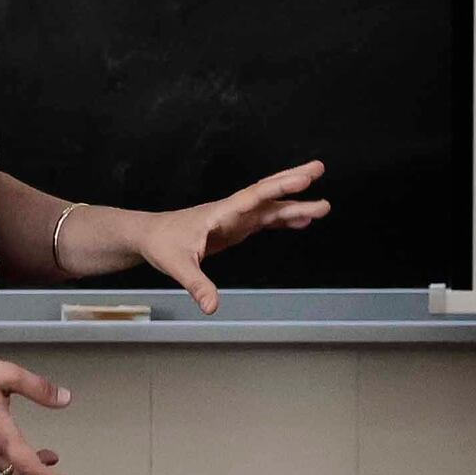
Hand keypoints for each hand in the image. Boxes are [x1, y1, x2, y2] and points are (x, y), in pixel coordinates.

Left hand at [120, 160, 334, 310]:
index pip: (253, 197)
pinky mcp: (237, 227)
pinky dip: (285, 220)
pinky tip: (303, 222)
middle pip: (267, 191)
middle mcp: (232, 211)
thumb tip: (212, 307)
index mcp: (220, 213)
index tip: (301, 179)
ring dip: (296, 205)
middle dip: (293, 179)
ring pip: (271, 207)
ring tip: (324, 206)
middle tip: (319, 167)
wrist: (151, 236)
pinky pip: (266, 221)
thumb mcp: (177, 266)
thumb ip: (197, 284)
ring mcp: (236, 218)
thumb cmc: (162, 245)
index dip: (277, 188)